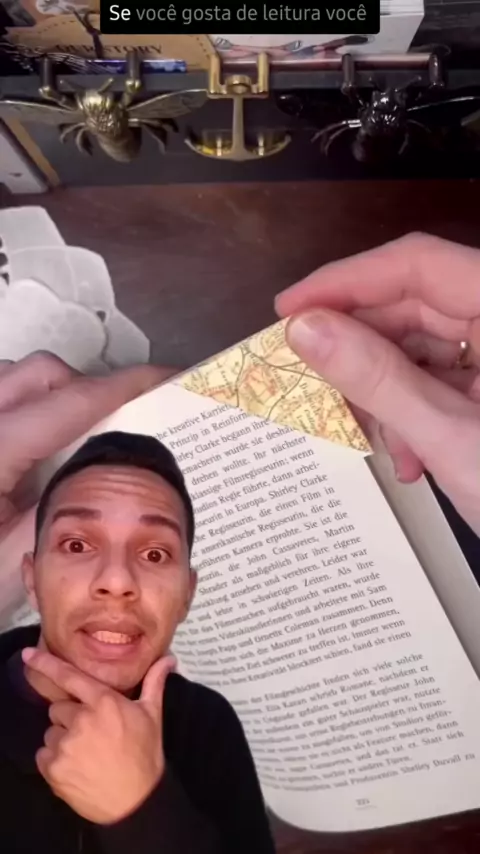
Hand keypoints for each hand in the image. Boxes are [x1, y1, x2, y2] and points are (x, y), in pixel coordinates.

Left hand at [0, 353, 176, 625]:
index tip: (166, 378)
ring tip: (77, 439)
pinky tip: (36, 452)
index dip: (126, 386)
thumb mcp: (17, 552)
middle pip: (42, 375)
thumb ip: (66, 500)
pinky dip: (28, 409)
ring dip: (54, 396)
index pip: (72, 402)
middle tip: (122, 423)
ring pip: (16, 380)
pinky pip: (1, 401)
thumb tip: (106, 458)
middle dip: (88, 387)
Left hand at [22, 648, 175, 823]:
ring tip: (85, 752)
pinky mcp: (54, 769)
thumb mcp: (152, 715)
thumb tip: (168, 658)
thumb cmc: (145, 754)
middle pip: (58, 708)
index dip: (45, 663)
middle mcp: (81, 720)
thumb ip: (154, 682)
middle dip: (70, 717)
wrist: (135, 801)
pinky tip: (76, 766)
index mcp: (104, 702)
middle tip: (90, 732)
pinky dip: (55, 760)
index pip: (69, 677)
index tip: (27, 654)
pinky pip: (44, 754)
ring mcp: (65, 745)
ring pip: (51, 732)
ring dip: (62, 739)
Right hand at [276, 232, 479, 535]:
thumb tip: (308, 330)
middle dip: (363, 348)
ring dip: (388, 390)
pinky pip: (446, 376)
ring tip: (377, 438)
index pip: (419, 264)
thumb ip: (378, 379)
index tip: (292, 310)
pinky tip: (410, 453)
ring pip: (427, 344)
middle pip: (419, 304)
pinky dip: (417, 410)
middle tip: (315, 379)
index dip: (346, 280)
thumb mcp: (451, 438)